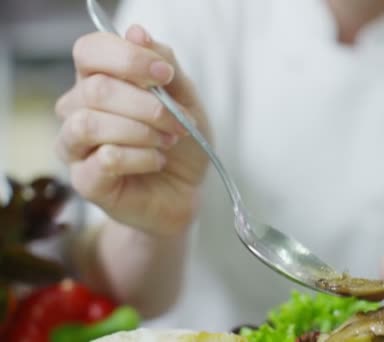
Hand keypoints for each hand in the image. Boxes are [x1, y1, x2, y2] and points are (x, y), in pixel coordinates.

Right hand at [55, 25, 207, 234]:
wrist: (186, 191)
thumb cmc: (181, 142)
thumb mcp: (184, 96)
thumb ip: (163, 64)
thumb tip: (136, 32)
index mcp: (98, 80)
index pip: (90, 51)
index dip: (128, 57)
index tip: (165, 75)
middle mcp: (77, 109)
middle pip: (96, 89)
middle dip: (149, 105)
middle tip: (178, 122)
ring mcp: (76, 146)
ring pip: (91, 123)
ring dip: (142, 131)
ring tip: (168, 140)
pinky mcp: (85, 180)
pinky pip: (105, 158)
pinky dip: (141, 157)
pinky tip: (156, 160)